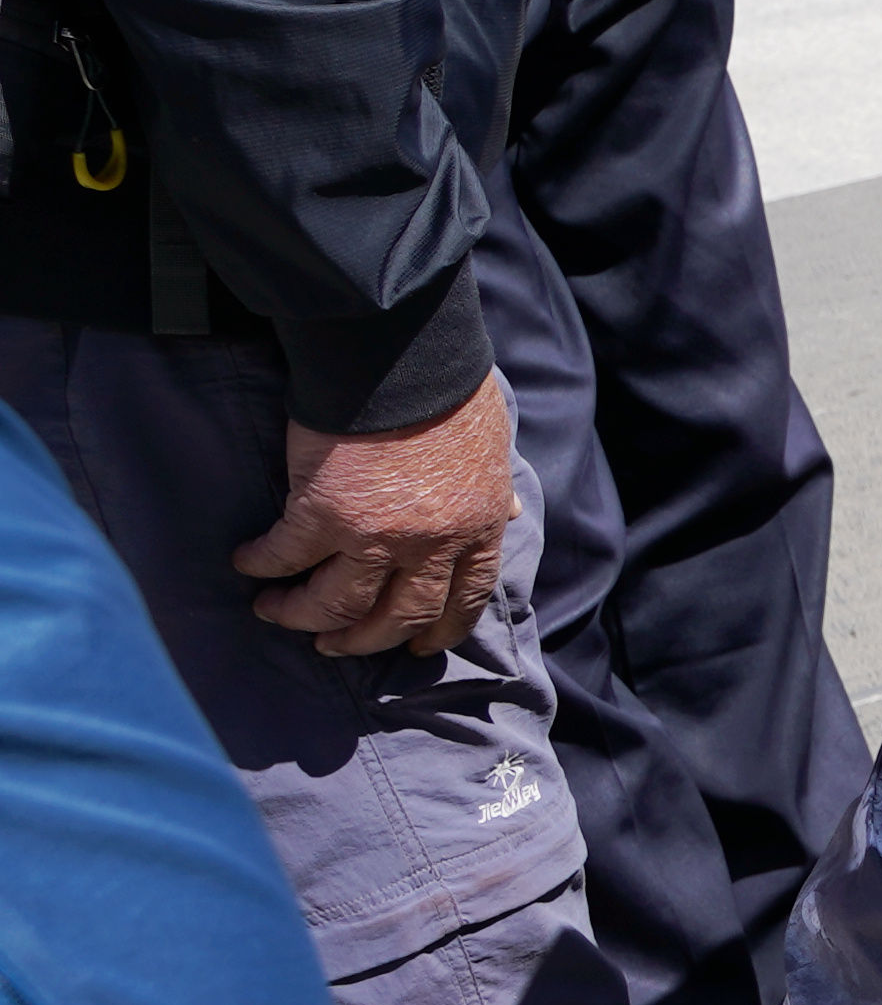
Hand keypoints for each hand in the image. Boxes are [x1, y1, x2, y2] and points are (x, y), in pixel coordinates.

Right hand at [235, 377, 516, 658]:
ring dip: (304, 616)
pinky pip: (286, 556)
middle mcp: (433, 543)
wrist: (399, 357)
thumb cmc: (446, 390)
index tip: (419, 647)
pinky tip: (247, 565)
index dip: (440, 629)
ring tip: (276, 612)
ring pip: (339, 602)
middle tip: (334, 645)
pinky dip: (262, 565)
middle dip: (365, 638)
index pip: (466, 597)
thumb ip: (496, 487)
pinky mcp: (322, 515)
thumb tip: (510, 511)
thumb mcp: (493, 446)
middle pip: (400, 614)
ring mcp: (377, 535)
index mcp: (479, 526)